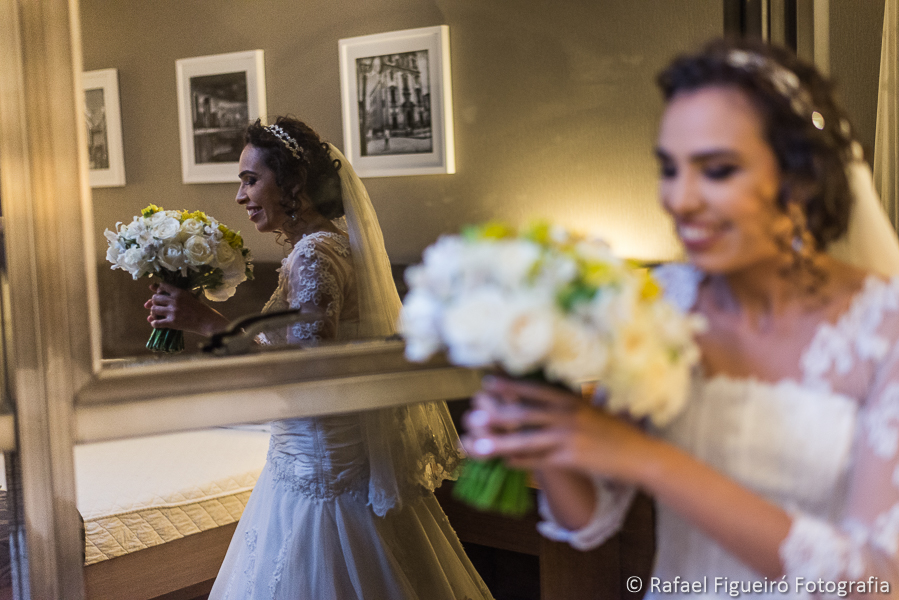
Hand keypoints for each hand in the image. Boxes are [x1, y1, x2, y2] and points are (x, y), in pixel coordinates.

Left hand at [144, 282, 227, 336]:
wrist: (207, 321)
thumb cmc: (200, 308)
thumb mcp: (190, 295)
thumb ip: (175, 292)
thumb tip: (153, 288)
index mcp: (180, 292)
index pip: (162, 286)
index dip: (159, 290)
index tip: (162, 295)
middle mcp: (174, 301)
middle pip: (155, 298)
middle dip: (155, 302)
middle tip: (159, 306)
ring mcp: (173, 312)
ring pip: (153, 309)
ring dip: (153, 312)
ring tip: (158, 315)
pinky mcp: (172, 323)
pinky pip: (156, 323)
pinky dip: (154, 323)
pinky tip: (158, 323)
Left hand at [461, 376, 659, 484]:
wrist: (641, 455)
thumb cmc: (616, 431)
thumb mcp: (591, 409)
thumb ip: (568, 404)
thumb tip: (545, 399)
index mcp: (570, 400)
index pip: (534, 390)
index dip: (508, 386)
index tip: (486, 382)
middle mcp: (567, 415)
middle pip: (523, 413)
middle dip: (495, 414)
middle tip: (471, 413)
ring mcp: (568, 437)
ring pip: (525, 439)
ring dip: (498, 443)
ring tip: (475, 445)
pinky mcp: (571, 459)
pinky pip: (539, 460)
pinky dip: (520, 462)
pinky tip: (504, 463)